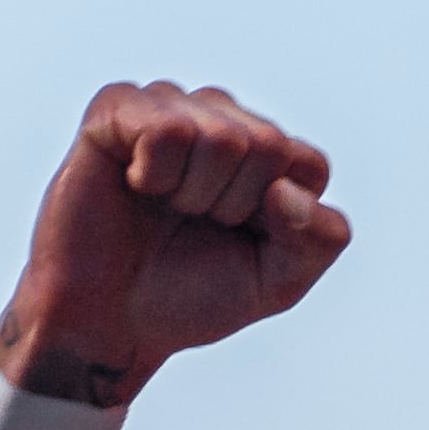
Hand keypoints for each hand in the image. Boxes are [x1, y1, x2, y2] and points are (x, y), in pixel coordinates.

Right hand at [0, 82, 350, 400]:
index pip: (307, 163)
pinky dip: (155, 173)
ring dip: (193, 193)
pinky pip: (167, 126)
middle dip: (233, 206)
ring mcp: (169, 106)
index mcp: (266, 154)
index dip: (279, 220)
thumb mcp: (278, 283)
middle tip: (193, 224)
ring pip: (221, 135)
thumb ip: (319, 240)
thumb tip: (285, 190)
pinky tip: (135, 184)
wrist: (109, 323)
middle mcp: (221, 118)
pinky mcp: (117, 108)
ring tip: (163, 207)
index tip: (240, 239)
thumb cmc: (191, 296)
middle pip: (268, 144)